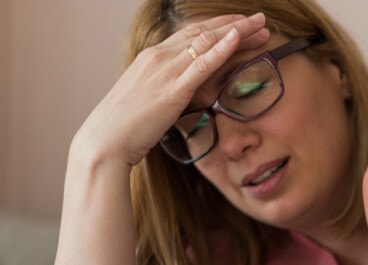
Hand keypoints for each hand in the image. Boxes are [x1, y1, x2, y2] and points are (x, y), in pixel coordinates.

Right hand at [73, 13, 269, 167]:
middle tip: (260, 20)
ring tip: (262, 26)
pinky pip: (202, 64)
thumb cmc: (124, 128)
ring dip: (237, 32)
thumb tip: (178, 96)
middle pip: (203, 32)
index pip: (191, 35)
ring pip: (207, 42)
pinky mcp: (173, 89)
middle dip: (234, 24)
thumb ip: (164, 91)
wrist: (105, 142)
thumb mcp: (146, 101)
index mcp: (152, 58)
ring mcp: (165, 70)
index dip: (218, 28)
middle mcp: (159, 57)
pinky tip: (238, 38)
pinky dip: (221, 48)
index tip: (240, 26)